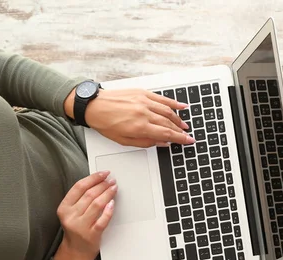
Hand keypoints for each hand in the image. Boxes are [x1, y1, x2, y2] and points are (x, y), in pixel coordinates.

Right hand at [54, 171, 116, 259]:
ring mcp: (81, 226)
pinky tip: (113, 203)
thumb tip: (98, 182)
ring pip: (96, 205)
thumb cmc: (76, 229)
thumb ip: (81, 199)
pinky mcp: (91, 235)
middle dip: (103, 185)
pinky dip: (109, 211)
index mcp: (64, 208)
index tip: (103, 173)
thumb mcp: (71, 213)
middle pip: (89, 194)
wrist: (75, 252)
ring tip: (114, 188)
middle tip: (112, 180)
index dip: (93, 178)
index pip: (79, 187)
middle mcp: (71, 216)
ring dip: (107, 194)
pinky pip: (102, 220)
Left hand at [65, 88, 195, 147]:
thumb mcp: (124, 141)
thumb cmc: (105, 123)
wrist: (93, 105)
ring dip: (178, 119)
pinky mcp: (142, 93)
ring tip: (183, 125)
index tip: (188, 141)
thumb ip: (145, 142)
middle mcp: (144, 113)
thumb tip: (162, 142)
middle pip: (169, 123)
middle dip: (180, 131)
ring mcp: (144, 102)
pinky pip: (162, 98)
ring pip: (167, 111)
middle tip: (188, 135)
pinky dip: (173, 103)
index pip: (166, 134)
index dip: (180, 139)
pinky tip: (181, 106)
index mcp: (140, 127)